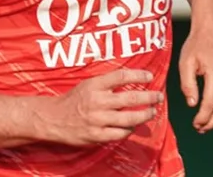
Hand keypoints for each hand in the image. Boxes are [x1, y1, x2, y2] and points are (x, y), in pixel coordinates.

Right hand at [40, 69, 162, 145]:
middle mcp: (97, 101)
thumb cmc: (73, 100)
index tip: (150, 77)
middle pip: (130, 98)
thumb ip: (106, 82)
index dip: (139, 76)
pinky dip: (129, 130)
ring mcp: (98, 120)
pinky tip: (133, 126)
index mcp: (94, 85)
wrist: (53, 119)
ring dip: (144, 115)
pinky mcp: (97, 136)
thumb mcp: (87, 84)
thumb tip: (129, 77)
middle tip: (159, 96)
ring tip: (152, 112)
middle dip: (149, 98)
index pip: (121, 76)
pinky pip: (120, 133)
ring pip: (129, 118)